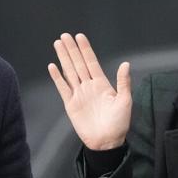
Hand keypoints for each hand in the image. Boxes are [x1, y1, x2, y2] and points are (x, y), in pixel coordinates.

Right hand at [48, 33, 131, 149]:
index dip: (85, 49)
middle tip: (64, 35)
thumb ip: (123, 82)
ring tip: (58, 45)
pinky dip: (57, 78)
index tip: (80, 37)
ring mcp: (79, 94)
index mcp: (102, 84)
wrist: (106, 142)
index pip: (91, 62)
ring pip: (69, 72)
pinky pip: (62, 88)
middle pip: (78, 63)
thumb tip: (125, 64)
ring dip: (63, 58)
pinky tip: (52, 67)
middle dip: (71, 49)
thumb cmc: (119, 123)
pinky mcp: (70, 104)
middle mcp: (88, 86)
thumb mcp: (125, 101)